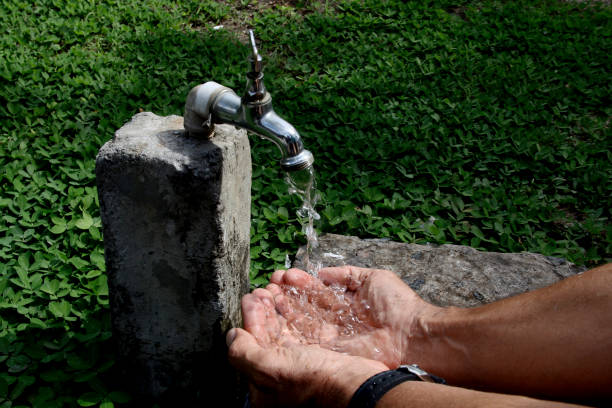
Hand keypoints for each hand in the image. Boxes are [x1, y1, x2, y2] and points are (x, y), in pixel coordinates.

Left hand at [227, 287, 387, 407]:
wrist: (358, 388)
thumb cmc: (315, 382)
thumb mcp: (270, 369)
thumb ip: (245, 353)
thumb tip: (231, 336)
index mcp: (265, 387)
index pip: (251, 346)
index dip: (251, 319)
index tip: (251, 297)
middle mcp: (282, 378)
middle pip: (268, 337)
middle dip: (264, 310)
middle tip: (263, 289)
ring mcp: (302, 368)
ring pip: (286, 331)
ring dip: (280, 308)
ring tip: (277, 288)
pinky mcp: (320, 358)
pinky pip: (304, 332)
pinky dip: (298, 314)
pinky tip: (296, 298)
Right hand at [268, 266, 440, 366]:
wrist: (411, 334)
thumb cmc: (397, 304)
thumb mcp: (372, 277)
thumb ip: (346, 274)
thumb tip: (323, 273)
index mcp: (347, 301)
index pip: (318, 291)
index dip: (301, 283)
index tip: (285, 274)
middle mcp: (337, 318)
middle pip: (306, 305)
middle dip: (288, 293)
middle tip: (271, 282)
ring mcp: (334, 335)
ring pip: (303, 320)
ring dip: (285, 307)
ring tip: (268, 293)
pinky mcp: (332, 350)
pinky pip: (308, 338)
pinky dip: (291, 326)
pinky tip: (277, 313)